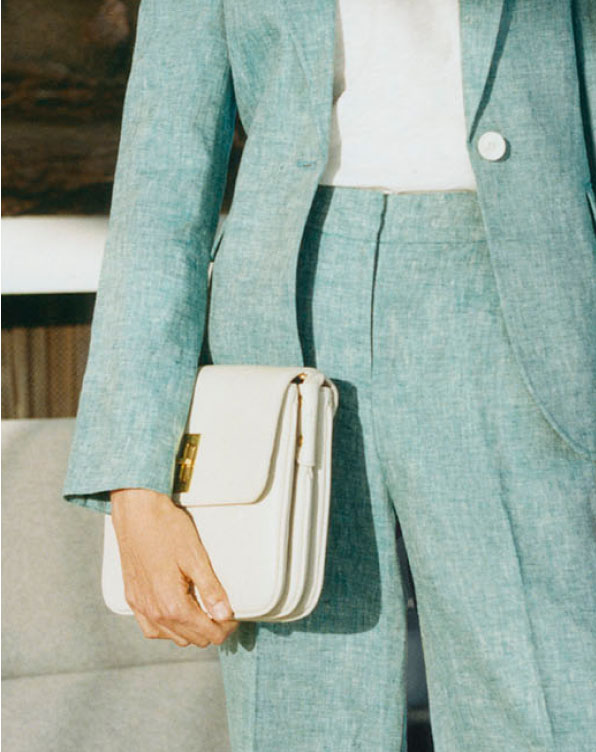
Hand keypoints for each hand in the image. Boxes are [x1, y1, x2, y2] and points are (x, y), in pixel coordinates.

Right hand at [110, 488, 238, 647]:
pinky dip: (167, 628)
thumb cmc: (166, 529)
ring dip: (189, 631)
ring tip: (203, 613)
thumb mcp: (195, 558)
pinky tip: (176, 615)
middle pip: (190, 638)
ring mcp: (139, 606)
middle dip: (210, 630)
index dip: (224, 628)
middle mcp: (153, 611)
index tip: (233, 618)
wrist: (136, 512)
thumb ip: (210, 590)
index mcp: (172, 604)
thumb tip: (224, 614)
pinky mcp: (131, 597)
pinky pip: (150, 627)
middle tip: (222, 613)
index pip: (205, 632)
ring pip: (170, 636)